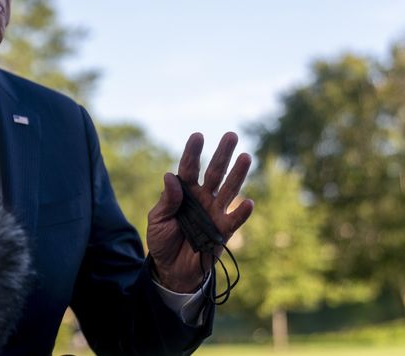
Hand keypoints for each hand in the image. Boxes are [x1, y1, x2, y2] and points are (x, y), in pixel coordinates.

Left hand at [146, 132, 253, 292]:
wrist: (171, 269)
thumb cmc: (162, 240)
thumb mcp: (157, 219)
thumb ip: (167, 200)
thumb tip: (170, 176)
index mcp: (184, 192)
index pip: (189, 168)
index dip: (193, 153)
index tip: (198, 136)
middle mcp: (202, 198)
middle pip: (214, 172)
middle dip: (222, 155)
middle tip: (231, 135)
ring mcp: (214, 212)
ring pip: (228, 190)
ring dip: (237, 175)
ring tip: (246, 157)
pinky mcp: (223, 231)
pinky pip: (234, 220)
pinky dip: (242, 212)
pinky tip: (247, 202)